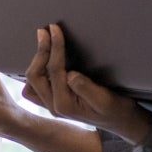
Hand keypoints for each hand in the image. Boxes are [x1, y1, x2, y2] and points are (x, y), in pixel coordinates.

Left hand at [23, 24, 143, 137]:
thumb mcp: (105, 99)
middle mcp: (53, 107)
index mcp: (64, 105)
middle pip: (35, 77)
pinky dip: (37, 72)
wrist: (120, 122)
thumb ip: (86, 88)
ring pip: (31, 83)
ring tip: (43, 42)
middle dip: (40, 51)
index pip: (54, 71)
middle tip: (44, 31)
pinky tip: (44, 59)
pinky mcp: (53, 102)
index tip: (55, 30)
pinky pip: (35, 88)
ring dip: (36, 62)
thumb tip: (70, 73)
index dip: (54, 47)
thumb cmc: (115, 109)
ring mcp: (51, 106)